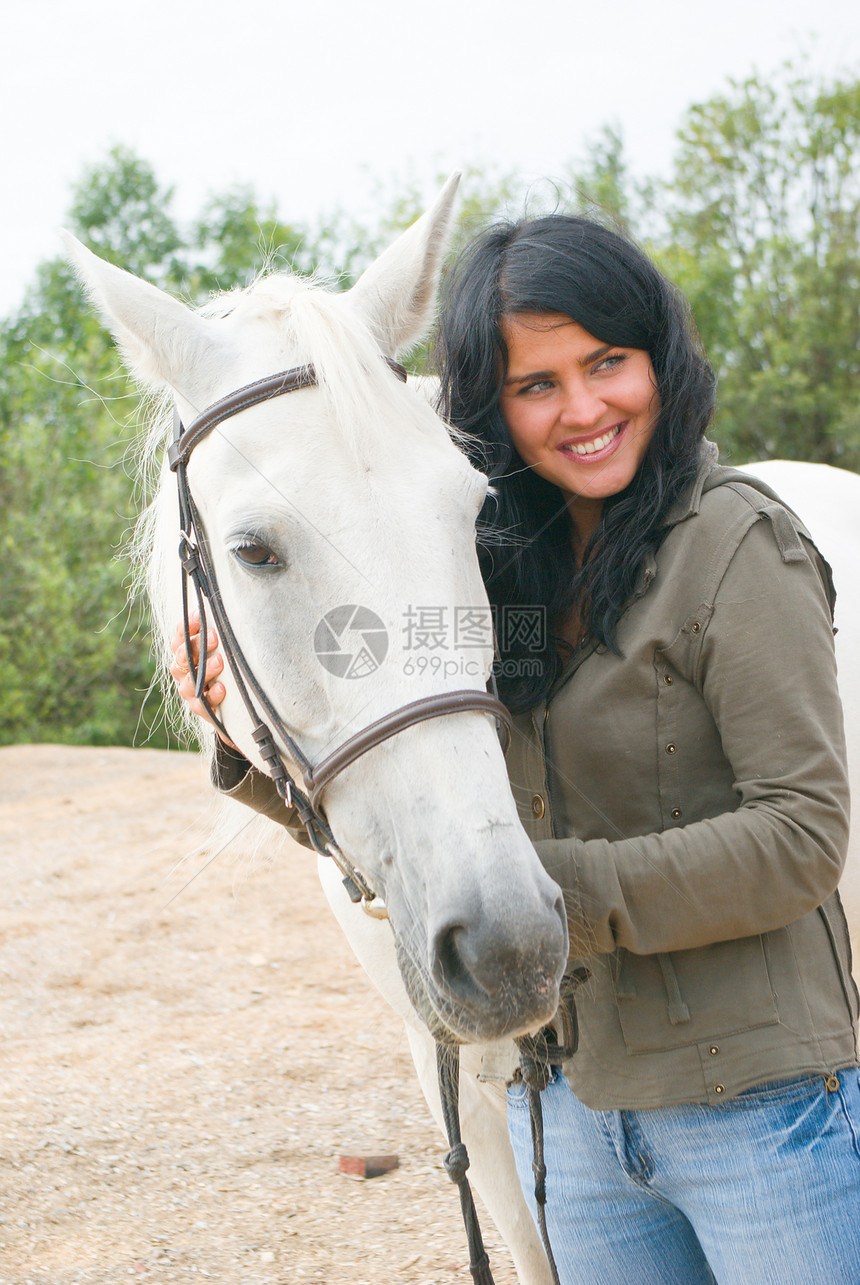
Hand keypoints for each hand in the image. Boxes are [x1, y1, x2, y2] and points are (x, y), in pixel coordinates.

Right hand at [169, 612, 236, 747]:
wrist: (238, 708)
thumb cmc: (230, 671)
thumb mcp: (227, 649)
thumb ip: (220, 631)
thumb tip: (218, 607)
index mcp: (187, 654)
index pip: (180, 637)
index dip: (187, 626)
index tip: (200, 615)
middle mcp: (184, 673)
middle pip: (181, 657)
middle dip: (196, 646)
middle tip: (215, 636)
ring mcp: (191, 693)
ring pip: (188, 682)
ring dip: (204, 670)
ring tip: (219, 662)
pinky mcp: (203, 711)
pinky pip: (202, 705)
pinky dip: (211, 695)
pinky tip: (221, 688)